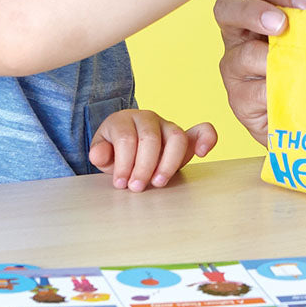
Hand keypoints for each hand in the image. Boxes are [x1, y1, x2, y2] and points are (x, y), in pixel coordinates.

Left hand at [88, 109, 217, 190]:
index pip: (126, 138)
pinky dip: (207, 139)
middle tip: (137, 188)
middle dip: (143, 167)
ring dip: (168, 163)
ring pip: (176, 137)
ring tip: (158, 183)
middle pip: (150, 138)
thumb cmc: (115, 150)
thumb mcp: (103, 153)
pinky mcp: (185, 136)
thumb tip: (98, 155)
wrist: (128, 146)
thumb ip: (100, 153)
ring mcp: (168, 125)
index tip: (120, 183)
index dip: (123, 163)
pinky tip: (202, 153)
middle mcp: (147, 118)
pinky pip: (202, 130)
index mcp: (124, 119)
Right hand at [214, 0, 305, 145]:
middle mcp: (240, 32)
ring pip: (238, 53)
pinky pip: (250, 91)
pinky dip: (271, 90)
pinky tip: (288, 92)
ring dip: (265, 56)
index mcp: (261, 7)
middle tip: (283, 24)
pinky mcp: (238, 98)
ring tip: (288, 63)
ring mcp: (234, 66)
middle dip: (255, 10)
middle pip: (227, 5)